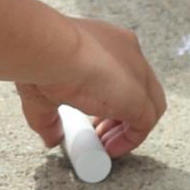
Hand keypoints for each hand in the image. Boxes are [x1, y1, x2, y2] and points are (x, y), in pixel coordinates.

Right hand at [15, 17, 164, 158]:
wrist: (49, 50)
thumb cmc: (40, 58)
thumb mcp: (43, 91)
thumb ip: (50, 117)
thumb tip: (51, 138)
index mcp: (106, 41)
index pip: (119, 72)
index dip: (108, 98)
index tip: (92, 117)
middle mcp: (128, 52)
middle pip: (137, 89)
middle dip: (120, 115)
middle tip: (98, 133)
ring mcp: (138, 73)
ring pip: (148, 106)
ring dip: (128, 128)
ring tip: (105, 145)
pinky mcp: (139, 97)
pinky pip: (144, 125)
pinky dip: (130, 139)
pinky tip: (110, 148)